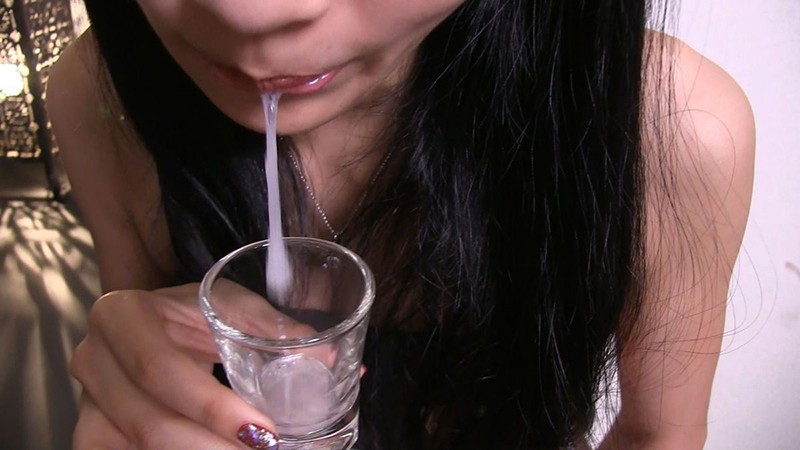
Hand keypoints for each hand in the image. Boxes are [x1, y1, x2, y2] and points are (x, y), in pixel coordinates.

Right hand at [70, 284, 280, 448]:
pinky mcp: (93, 431)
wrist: (147, 323)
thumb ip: (272, 327)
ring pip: (132, 448)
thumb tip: (328, 357)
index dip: (210, 407)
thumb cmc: (189, 311)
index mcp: (120, 316)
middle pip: (146, 421)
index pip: (159, 369)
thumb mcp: (226, 303)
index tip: (263, 432)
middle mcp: (92, 359)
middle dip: (208, 448)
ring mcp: (87, 401)